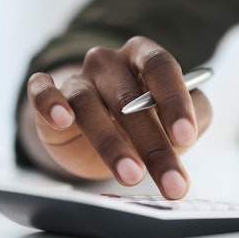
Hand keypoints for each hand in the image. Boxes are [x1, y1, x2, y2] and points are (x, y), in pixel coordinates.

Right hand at [23, 36, 211, 198]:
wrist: (100, 134)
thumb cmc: (148, 121)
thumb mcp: (177, 119)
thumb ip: (195, 115)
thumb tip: (192, 126)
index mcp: (145, 56)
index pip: (161, 67)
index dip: (174, 100)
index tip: (185, 136)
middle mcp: (110, 62)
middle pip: (129, 97)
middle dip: (153, 144)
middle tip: (170, 181)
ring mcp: (78, 77)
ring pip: (88, 104)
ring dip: (111, 143)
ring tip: (132, 175)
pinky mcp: (49, 95)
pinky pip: (43, 91)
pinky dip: (50, 103)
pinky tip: (63, 120)